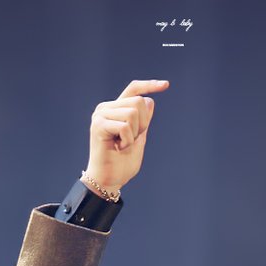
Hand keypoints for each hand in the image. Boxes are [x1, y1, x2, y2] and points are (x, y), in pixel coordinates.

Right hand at [83, 78, 169, 194]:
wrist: (108, 180)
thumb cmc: (122, 164)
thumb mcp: (138, 139)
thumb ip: (143, 122)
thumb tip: (150, 101)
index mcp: (115, 110)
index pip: (134, 90)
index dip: (149, 86)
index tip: (166, 85)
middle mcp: (106, 108)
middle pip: (139, 102)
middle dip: (143, 124)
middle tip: (130, 140)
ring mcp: (101, 115)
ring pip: (133, 113)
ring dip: (134, 134)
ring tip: (123, 145)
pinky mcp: (99, 125)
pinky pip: (125, 126)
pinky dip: (127, 140)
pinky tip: (119, 148)